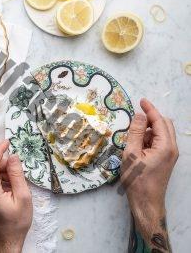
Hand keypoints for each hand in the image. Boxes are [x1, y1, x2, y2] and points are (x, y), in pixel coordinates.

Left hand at [0, 140, 32, 252]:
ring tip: (15, 181)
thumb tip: (13, 156)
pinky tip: (9, 186)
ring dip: (2, 171)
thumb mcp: (22, 197)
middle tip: (18, 168)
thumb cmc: (16, 223)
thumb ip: (17, 174)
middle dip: (4, 162)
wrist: (4, 243)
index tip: (8, 141)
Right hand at [121, 98, 177, 250]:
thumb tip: (139, 114)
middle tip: (135, 117)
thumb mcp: (132, 153)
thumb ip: (135, 132)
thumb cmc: (137, 179)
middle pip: (164, 125)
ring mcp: (170, 154)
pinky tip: (137, 145)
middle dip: (150, 118)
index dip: (150, 109)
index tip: (141, 100)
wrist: (145, 202)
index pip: (159, 121)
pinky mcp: (165, 159)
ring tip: (132, 136)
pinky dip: (148, 138)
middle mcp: (171, 148)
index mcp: (165, 146)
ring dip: (148, 129)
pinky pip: (158, 142)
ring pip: (161, 133)